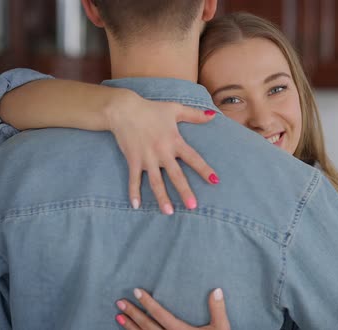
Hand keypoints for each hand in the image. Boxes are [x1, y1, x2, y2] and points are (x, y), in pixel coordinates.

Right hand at [106, 90, 218, 214]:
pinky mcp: (133, 160)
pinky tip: (136, 206)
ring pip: (156, 182)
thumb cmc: (151, 109)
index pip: (193, 158)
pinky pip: (134, 179)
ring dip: (162, 197)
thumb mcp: (175, 109)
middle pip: (176, 175)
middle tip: (193, 206)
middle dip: (184, 191)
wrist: (123, 109)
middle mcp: (162, 152)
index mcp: (174, 141)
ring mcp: (147, 158)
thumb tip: (214, 115)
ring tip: (169, 212)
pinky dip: (134, 192)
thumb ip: (194, 115)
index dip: (204, 170)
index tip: (215, 181)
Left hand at [115, 288, 230, 329]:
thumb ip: (218, 310)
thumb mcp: (221, 329)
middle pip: (147, 326)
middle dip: (133, 313)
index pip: (160, 314)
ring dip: (129, 327)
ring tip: (118, 316)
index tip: (136, 291)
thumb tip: (217, 290)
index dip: (147, 302)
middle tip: (119, 302)